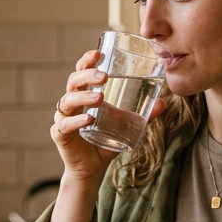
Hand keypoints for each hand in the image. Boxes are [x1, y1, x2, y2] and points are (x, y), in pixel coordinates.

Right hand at [52, 51, 164, 182]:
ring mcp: (63, 118)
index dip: (86, 61)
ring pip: (67, 101)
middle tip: (104, 76)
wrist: (92, 169)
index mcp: (84, 95)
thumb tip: (162, 102)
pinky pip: (64, 124)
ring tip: (99, 97)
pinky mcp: (59, 135)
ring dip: (83, 96)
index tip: (97, 53)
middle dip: (86, 76)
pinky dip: (75, 121)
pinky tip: (88, 119)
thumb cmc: (106, 142)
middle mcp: (71, 104)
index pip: (81, 72)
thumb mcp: (126, 126)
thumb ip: (142, 115)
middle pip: (73, 82)